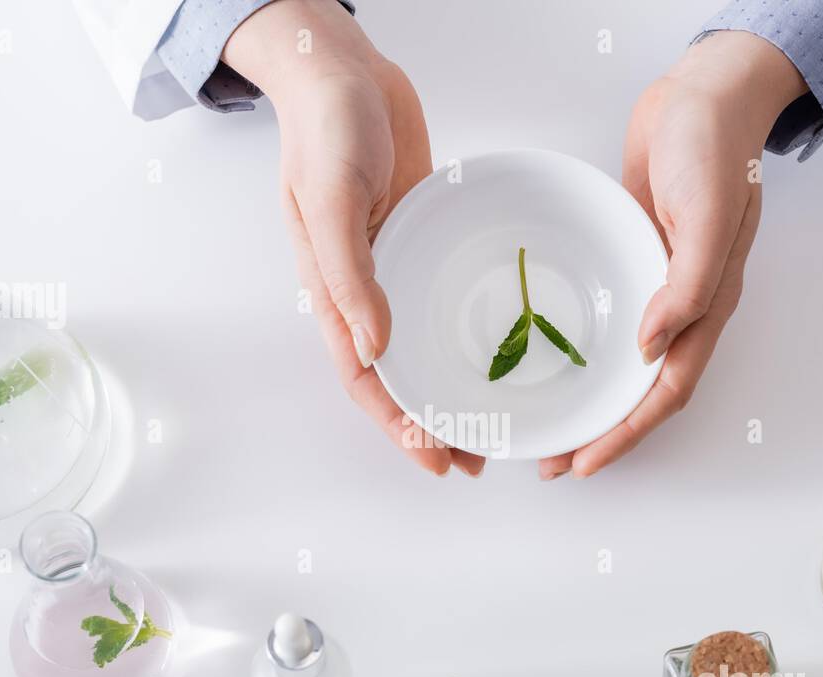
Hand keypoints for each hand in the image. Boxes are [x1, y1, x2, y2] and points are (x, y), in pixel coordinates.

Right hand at [225, 0, 483, 476]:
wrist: (345, 69)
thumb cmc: (327, 129)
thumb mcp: (332, 199)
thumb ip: (350, 273)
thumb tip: (374, 347)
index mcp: (332, 291)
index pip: (364, 378)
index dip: (398, 425)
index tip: (436, 460)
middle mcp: (365, 289)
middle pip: (398, 375)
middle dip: (431, 424)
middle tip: (478, 458)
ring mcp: (396, 266)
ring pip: (423, 346)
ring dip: (451, 386)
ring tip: (490, 423)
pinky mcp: (422, 238)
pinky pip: (443, 299)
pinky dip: (461, 332)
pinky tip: (495, 346)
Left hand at [539, 31, 806, 479]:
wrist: (700, 93)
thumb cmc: (713, 147)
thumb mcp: (708, 215)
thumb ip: (687, 284)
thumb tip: (651, 348)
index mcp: (708, 303)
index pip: (668, 388)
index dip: (628, 431)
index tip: (587, 461)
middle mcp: (682, 304)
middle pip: (642, 388)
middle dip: (603, 431)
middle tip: (554, 461)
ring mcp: (655, 284)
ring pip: (624, 362)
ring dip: (592, 399)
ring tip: (550, 423)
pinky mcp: (632, 259)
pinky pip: (609, 320)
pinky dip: (587, 349)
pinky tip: (556, 357)